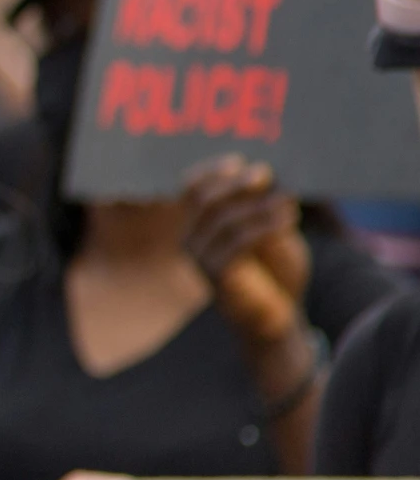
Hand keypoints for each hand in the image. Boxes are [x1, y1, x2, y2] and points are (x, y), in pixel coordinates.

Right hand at [181, 155, 308, 344]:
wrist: (279, 318)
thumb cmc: (276, 272)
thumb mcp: (274, 231)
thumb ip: (264, 206)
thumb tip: (263, 174)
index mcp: (199, 225)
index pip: (191, 189)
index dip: (211, 171)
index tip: (239, 161)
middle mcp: (191, 239)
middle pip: (203, 198)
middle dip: (235, 182)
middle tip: (264, 173)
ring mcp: (200, 258)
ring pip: (223, 217)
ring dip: (259, 204)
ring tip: (288, 200)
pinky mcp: (217, 275)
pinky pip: (237, 241)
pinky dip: (265, 225)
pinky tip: (289, 219)